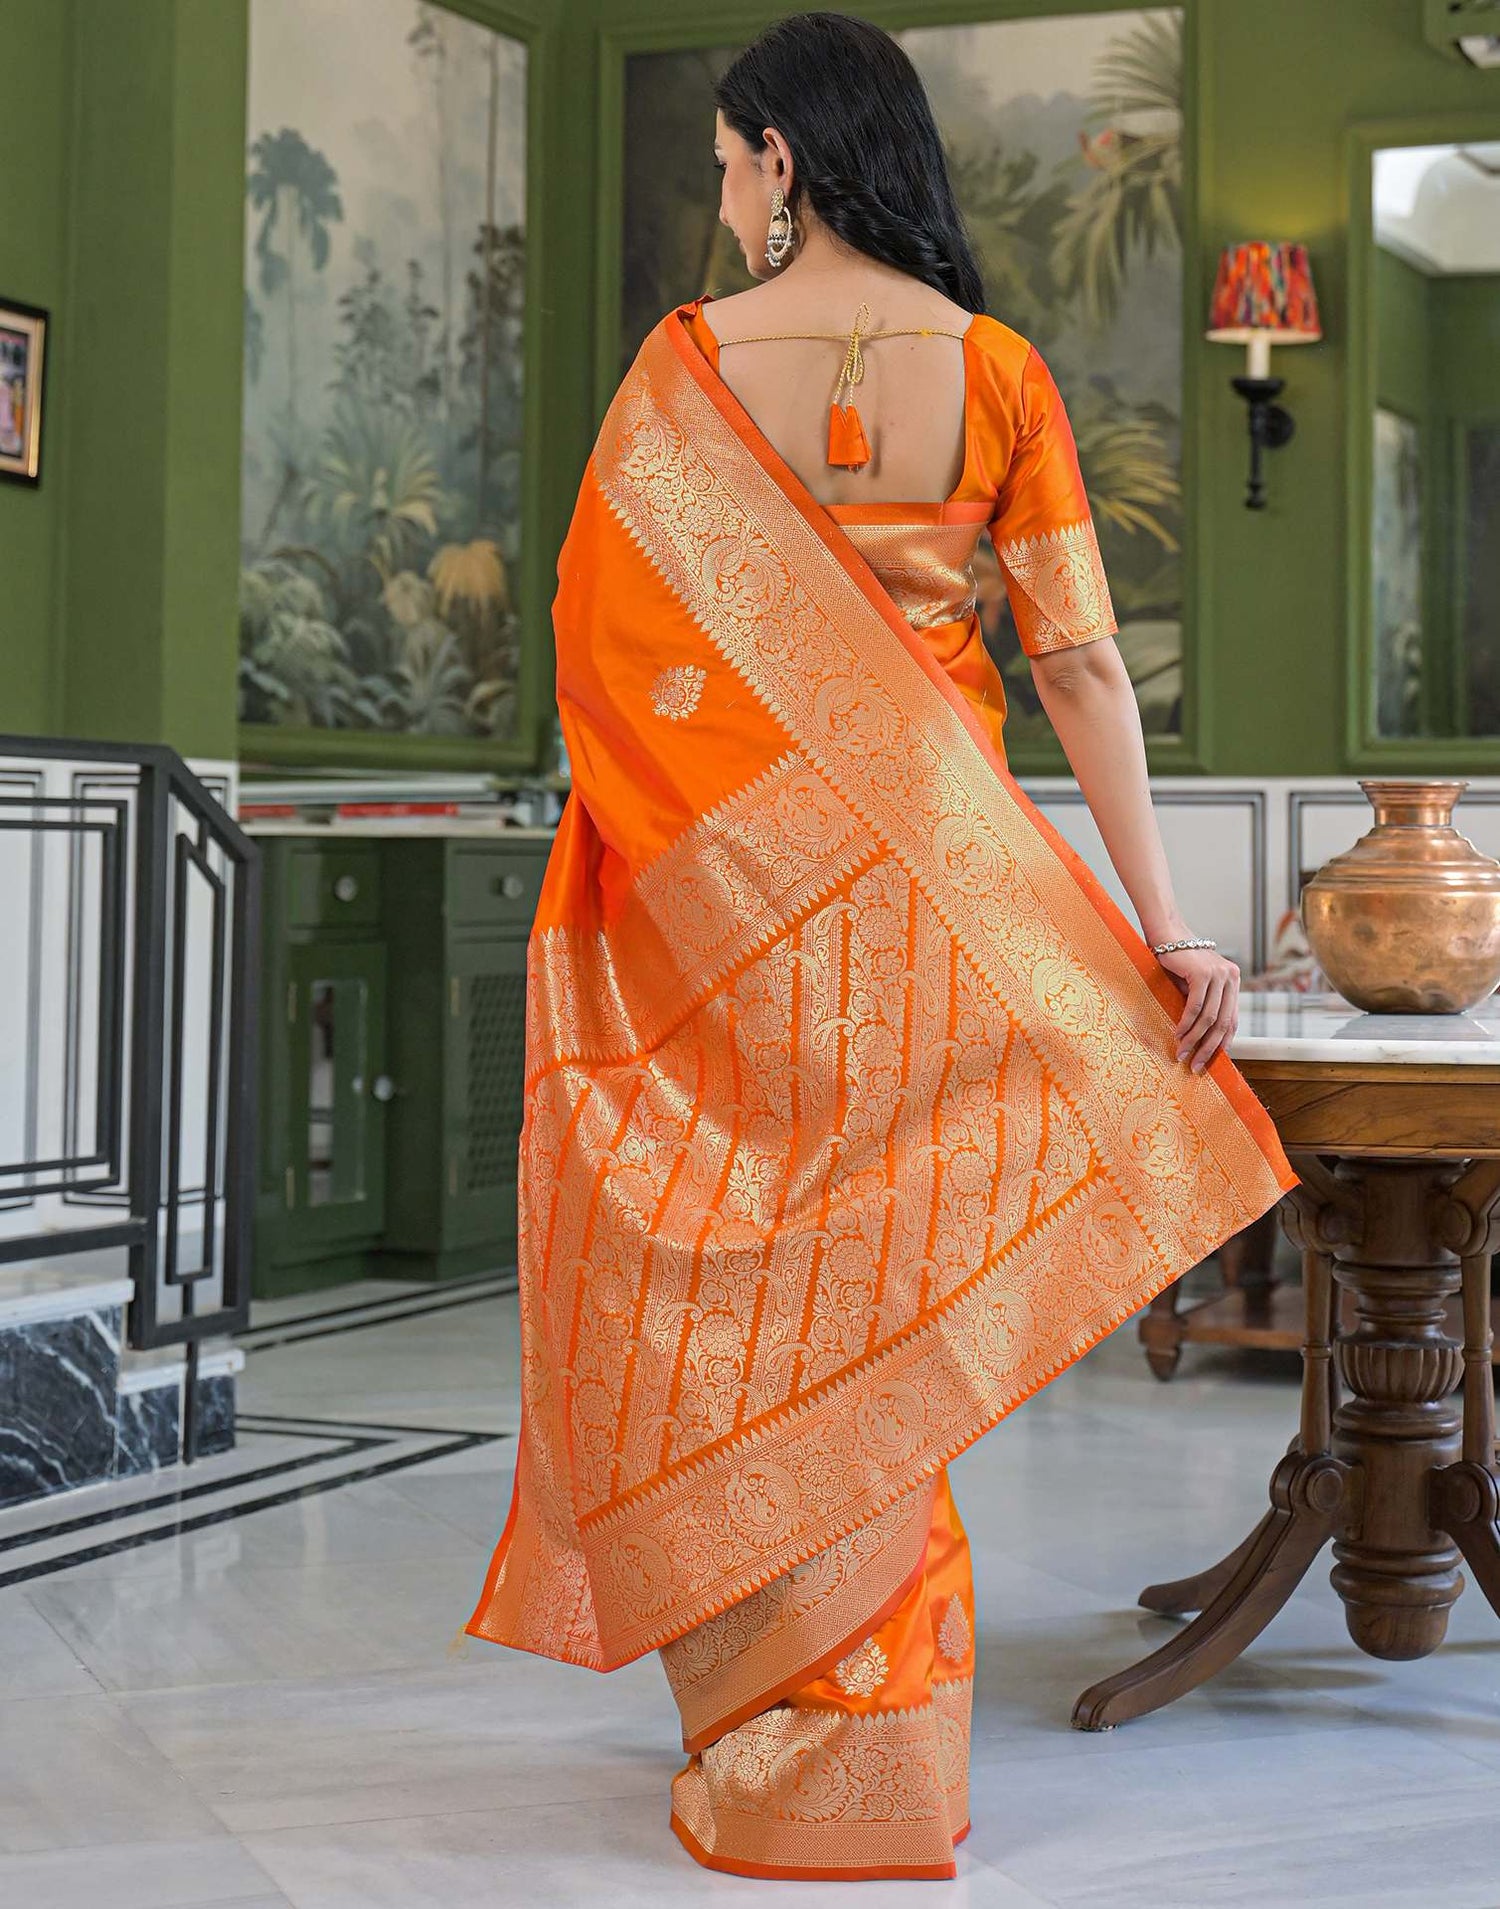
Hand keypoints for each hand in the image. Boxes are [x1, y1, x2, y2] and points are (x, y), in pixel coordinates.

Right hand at [1154, 946, 1239, 1073]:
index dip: (1221, 1043)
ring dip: (1194, 1040)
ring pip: (1209, 1018)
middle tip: (1196, 1066)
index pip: (1232, 1020)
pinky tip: (1177, 1035)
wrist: (1166, 933)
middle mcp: (1231, 977)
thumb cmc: (1176, 961)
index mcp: (1233, 981)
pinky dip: (1186, 1024)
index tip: (1209, 1060)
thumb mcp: (1195, 985)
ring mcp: (1219, 974)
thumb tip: (1201, 1038)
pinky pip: (1196, 1007)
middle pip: (1223, 1023)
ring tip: (1182, 1053)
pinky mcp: (1204, 973)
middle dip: (1208, 1048)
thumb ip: (1203, 1004)